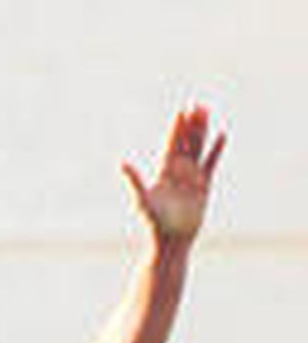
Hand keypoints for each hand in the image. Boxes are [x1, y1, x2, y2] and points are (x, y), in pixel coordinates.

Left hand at [124, 103, 225, 243]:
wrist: (171, 240)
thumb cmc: (154, 222)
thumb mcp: (142, 199)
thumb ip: (133, 180)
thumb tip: (121, 163)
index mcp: (163, 172)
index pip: (171, 144)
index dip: (176, 128)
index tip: (181, 111)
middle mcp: (177, 171)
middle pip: (186, 142)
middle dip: (191, 124)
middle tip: (197, 103)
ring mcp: (192, 177)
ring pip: (199, 148)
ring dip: (203, 131)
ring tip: (207, 112)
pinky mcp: (204, 185)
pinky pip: (212, 163)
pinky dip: (216, 150)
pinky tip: (221, 135)